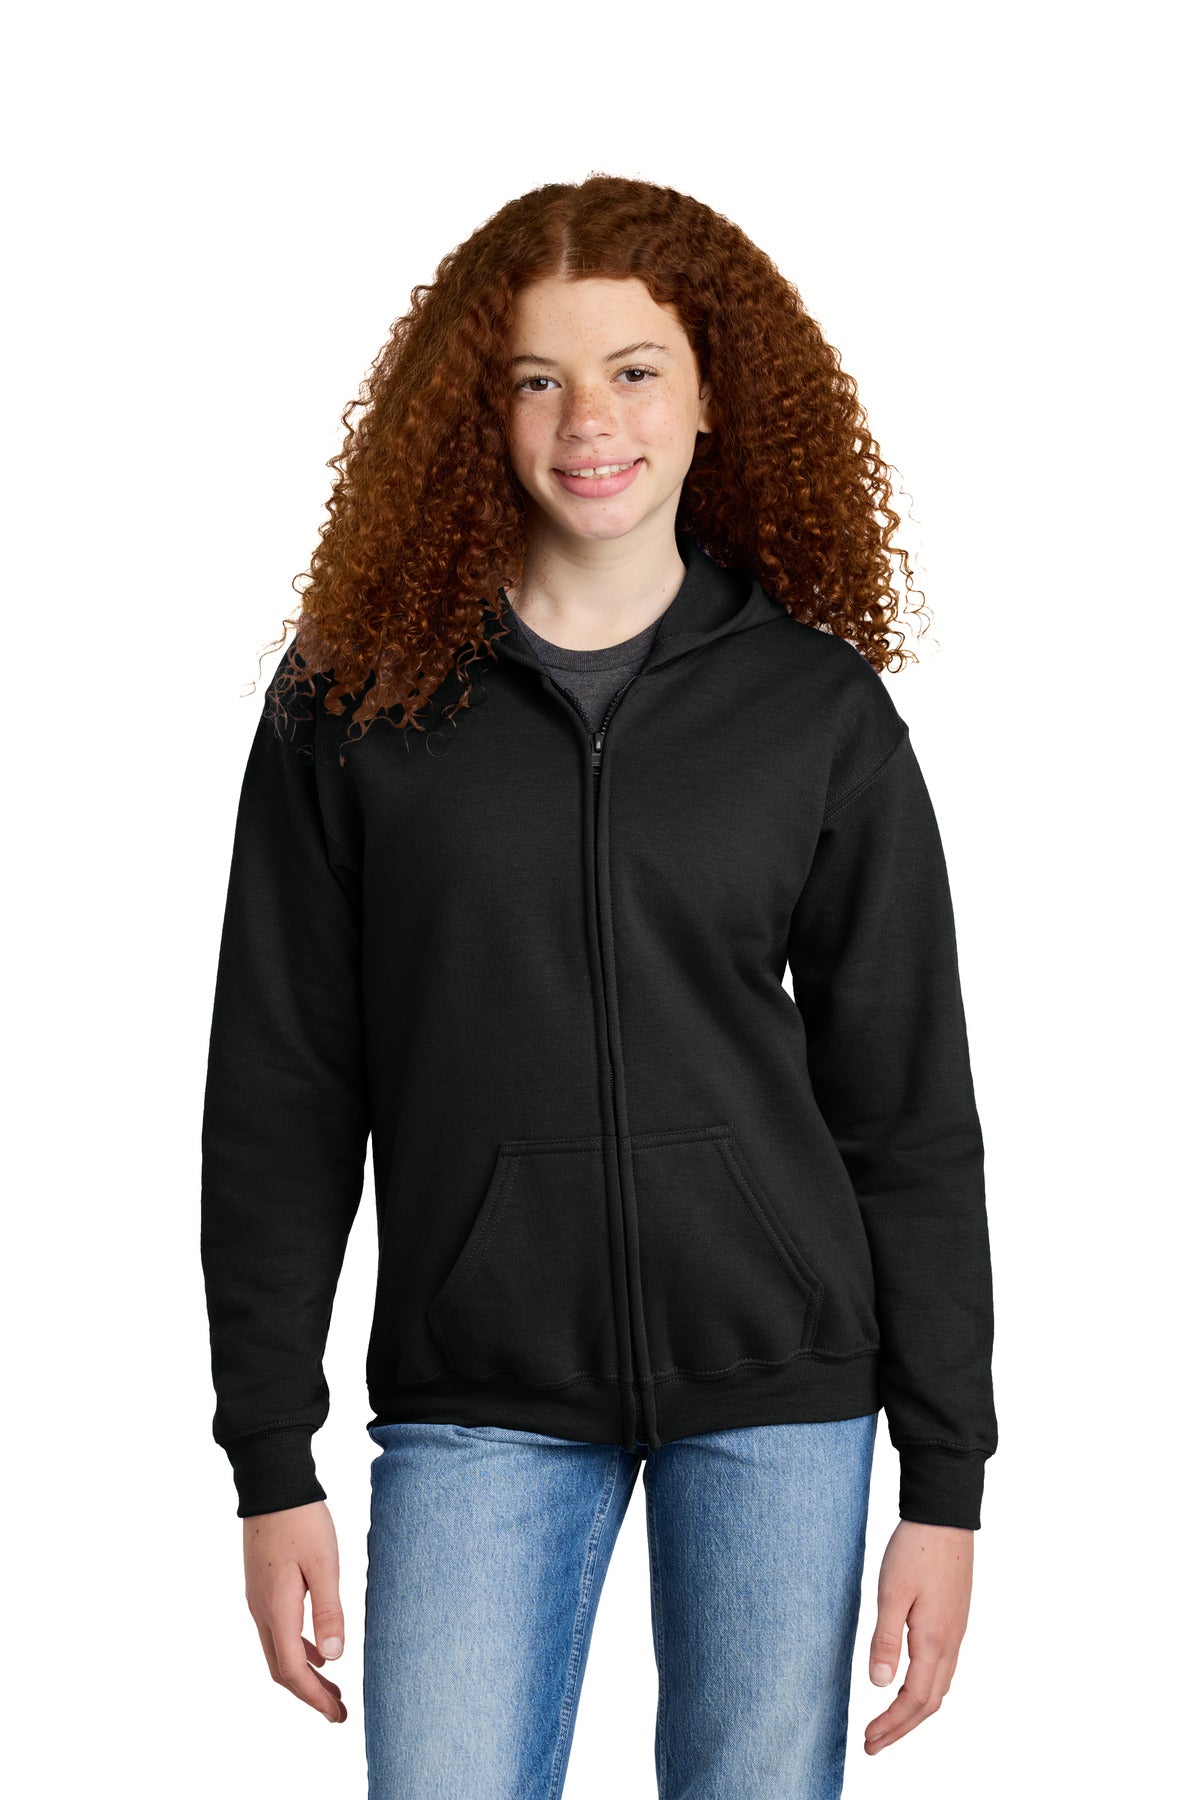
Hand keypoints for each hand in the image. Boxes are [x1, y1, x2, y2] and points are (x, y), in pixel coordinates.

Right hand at [243, 1500, 347, 1722]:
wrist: (272, 1484)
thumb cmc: (301, 1521)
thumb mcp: (324, 1563)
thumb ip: (328, 1610)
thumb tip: (335, 1658)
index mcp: (277, 1609)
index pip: (292, 1670)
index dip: (314, 1698)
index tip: (338, 1716)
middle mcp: (261, 1610)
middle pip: (281, 1668)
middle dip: (309, 1693)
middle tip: (338, 1710)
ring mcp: (258, 1599)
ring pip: (278, 1650)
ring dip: (304, 1672)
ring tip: (333, 1686)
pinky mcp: (261, 1587)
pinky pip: (277, 1631)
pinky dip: (297, 1648)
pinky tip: (318, 1648)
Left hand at [863, 1519, 973, 1754]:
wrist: (945, 1517)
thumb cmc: (916, 1550)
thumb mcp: (892, 1592)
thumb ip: (886, 1639)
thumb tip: (878, 1685)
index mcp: (934, 1640)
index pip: (914, 1699)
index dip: (891, 1724)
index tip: (868, 1740)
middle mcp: (951, 1642)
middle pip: (930, 1701)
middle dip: (902, 1727)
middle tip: (873, 1743)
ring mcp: (956, 1631)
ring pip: (939, 1686)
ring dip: (914, 1711)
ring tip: (888, 1722)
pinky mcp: (954, 1619)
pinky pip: (943, 1668)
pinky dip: (925, 1689)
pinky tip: (909, 1684)